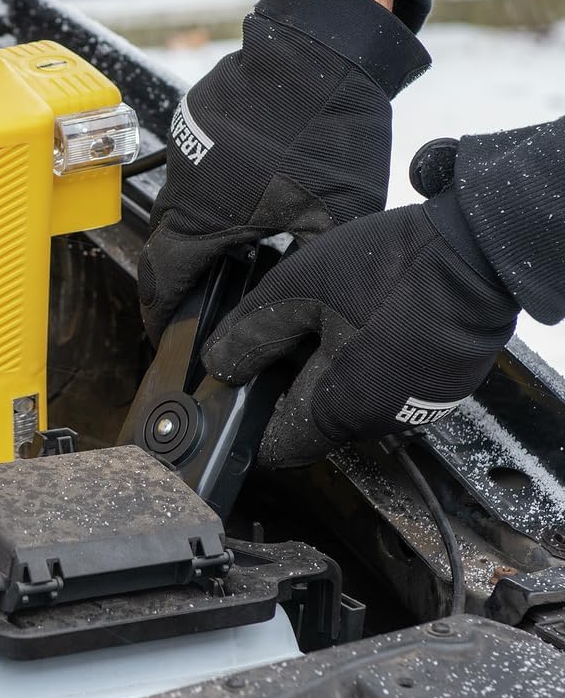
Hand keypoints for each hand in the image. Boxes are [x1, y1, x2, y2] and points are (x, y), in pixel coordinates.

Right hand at [136, 0, 428, 342]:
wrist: (319, 48)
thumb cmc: (327, 131)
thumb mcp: (337, 214)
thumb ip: (311, 263)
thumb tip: (307, 301)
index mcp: (205, 220)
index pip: (161, 283)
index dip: (160, 316)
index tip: (165, 335)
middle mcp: (182, 189)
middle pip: (163, 249)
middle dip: (175, 279)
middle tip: (199, 298)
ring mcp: (185, 152)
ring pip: (177, 208)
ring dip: (196, 231)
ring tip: (231, 245)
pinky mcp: (194, 120)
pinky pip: (192, 171)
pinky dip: (209, 192)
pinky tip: (246, 189)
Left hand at [202, 193, 518, 467]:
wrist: (479, 250)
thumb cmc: (391, 269)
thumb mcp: (296, 291)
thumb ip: (250, 335)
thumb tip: (219, 366)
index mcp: (337, 411)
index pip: (275, 446)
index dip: (249, 417)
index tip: (243, 382)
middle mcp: (378, 423)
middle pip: (311, 420)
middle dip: (290, 380)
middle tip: (290, 327)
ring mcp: (414, 408)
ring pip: (348, 400)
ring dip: (330, 367)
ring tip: (331, 313)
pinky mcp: (440, 387)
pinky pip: (384, 384)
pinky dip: (366, 359)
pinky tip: (366, 316)